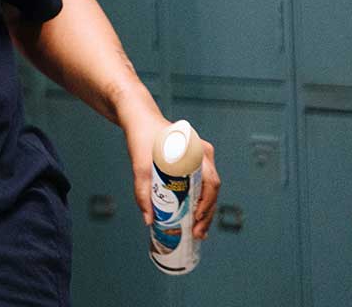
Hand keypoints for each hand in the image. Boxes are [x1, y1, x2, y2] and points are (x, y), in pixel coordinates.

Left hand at [123, 115, 221, 239]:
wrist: (139, 118)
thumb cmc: (141, 138)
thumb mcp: (140, 166)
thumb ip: (143, 192)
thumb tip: (149, 220)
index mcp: (196, 151)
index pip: (210, 183)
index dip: (206, 205)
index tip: (196, 220)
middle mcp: (203, 153)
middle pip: (212, 188)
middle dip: (206, 213)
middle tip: (197, 233)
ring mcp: (201, 156)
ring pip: (209, 187)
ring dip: (205, 208)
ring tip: (197, 230)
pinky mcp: (194, 160)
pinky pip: (202, 181)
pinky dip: (199, 198)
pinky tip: (193, 214)